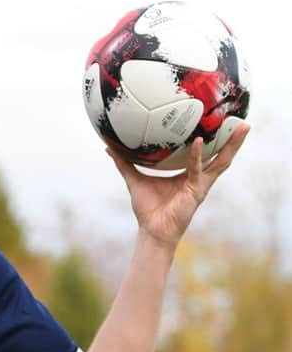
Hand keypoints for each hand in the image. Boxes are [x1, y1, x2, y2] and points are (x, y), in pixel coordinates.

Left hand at [107, 123, 249, 247]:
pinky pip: (196, 170)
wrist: (151, 230)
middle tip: (243, 122)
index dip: (213, 140)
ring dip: (232, 145)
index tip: (217, 121)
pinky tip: (197, 142)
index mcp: (188, 175)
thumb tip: (109, 148)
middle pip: (221, 156)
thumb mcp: (134, 179)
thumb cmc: (147, 208)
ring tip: (242, 128)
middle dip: (234, 140)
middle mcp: (198, 178)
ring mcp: (200, 185)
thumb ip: (124, 163)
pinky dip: (197, 156)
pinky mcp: (195, 191)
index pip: (205, 154)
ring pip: (221, 161)